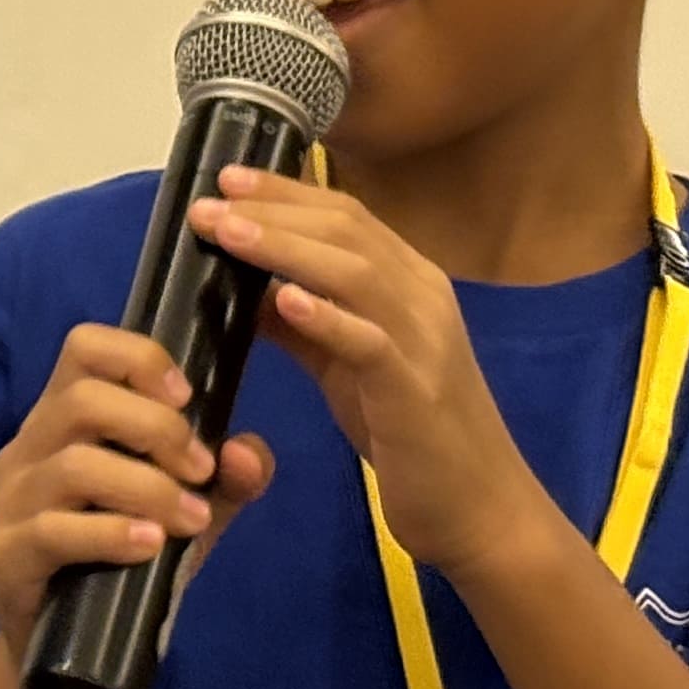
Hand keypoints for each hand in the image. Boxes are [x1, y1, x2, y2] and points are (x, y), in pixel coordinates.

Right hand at [0, 324, 274, 650]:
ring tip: (190, 519)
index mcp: (62, 419)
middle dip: (157, 428)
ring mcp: (7, 501)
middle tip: (200, 471)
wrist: (64, 656)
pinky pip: (53, 531)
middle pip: (83, 399)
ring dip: (147, 487)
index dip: (139, 357)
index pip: (84, 348)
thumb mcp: (183, 516)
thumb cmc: (122, 564)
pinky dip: (110, 533)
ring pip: (74, 465)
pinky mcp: (4, 555)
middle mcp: (27, 447)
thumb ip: (222, 482)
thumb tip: (247, 452)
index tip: (188, 397)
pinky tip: (150, 547)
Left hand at [186, 169, 551, 575]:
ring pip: (356, 272)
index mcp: (410, 283)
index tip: (226, 178)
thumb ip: (304, 323)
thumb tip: (243, 284)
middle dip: (273, 210)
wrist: (479, 511)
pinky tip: (285, 300)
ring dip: (285, 247)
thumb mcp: (346, 366)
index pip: (345, 215)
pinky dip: (328, 316)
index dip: (285, 192)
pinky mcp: (416, 391)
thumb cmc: (409, 435)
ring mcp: (425, 341)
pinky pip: (372, 342)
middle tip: (209, 201)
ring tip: (228, 232)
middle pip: (346, 230)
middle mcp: (423, 297)